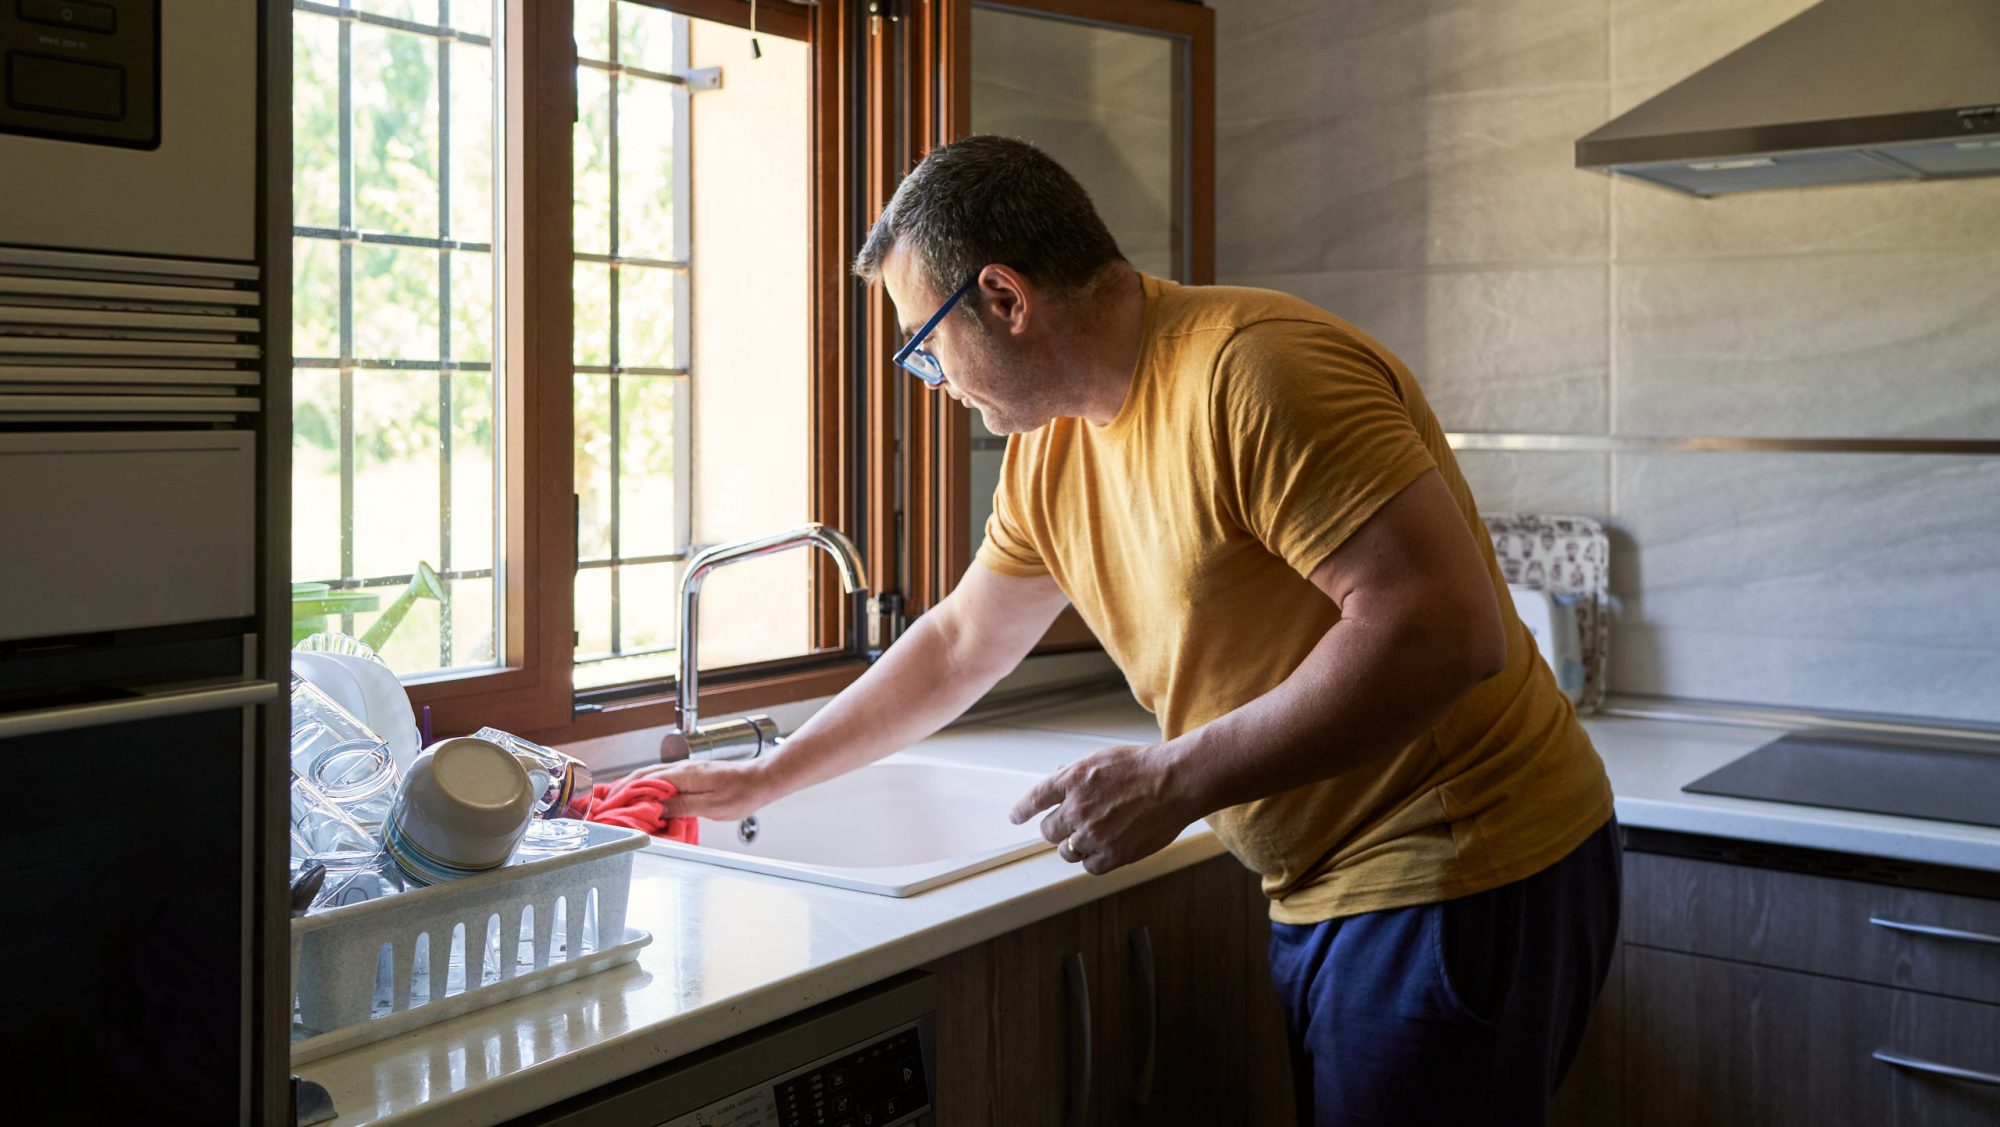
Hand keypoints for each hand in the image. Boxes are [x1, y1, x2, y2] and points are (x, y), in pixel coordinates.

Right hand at [608, 757, 779, 820]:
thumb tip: (655, 807)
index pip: (645, 781)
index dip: (625, 792)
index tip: (611, 804)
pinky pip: (664, 778)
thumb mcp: (710, 806)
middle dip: (623, 787)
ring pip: (653, 775)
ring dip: (635, 785)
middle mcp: (682, 768)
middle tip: (608, 803)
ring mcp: (687, 769)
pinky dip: (650, 786)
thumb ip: (681, 805)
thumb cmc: (741, 794)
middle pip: (644, 774)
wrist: (761, 780)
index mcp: (683, 775)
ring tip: (621, 800)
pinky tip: (648, 796)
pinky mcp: (693, 773)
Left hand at [1008, 743, 1193, 874]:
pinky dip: (1093, 860)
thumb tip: (1057, 776)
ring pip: (1066, 851)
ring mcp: (1093, 833)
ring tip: (1091, 837)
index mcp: (1072, 780)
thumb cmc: (1143, 767)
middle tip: (1071, 825)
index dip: (1022, 810)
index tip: (1016, 816)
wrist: (1175, 782)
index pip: (1035, 799)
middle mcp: (1077, 808)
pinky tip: (1104, 849)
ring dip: (1073, 846)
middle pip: (1048, 830)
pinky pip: (1089, 866)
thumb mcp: (1101, 759)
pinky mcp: (1112, 854)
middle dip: (1056, 828)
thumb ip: (1076, 773)